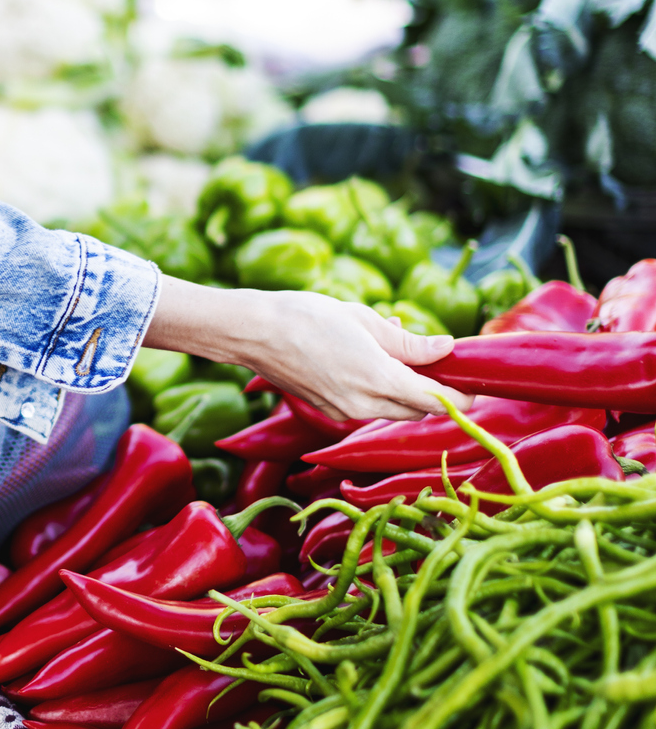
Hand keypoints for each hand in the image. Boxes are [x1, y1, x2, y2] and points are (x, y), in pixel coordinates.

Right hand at [145, 280, 470, 424]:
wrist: (253, 332)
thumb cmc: (307, 316)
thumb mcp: (365, 320)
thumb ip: (409, 342)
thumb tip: (446, 348)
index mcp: (377, 379)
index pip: (435, 399)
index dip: (460, 395)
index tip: (475, 385)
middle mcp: (363, 404)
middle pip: (417, 410)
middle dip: (435, 392)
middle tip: (443, 364)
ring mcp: (344, 412)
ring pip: (393, 409)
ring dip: (406, 390)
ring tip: (400, 352)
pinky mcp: (328, 411)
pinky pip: (368, 405)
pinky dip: (379, 389)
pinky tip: (370, 359)